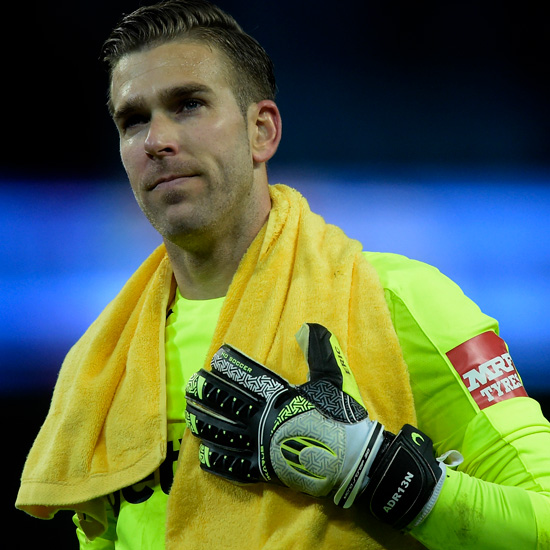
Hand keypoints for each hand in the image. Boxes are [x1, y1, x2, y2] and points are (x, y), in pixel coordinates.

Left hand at [185, 323, 444, 529]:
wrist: (353, 461)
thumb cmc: (341, 417)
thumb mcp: (333, 378)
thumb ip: (319, 351)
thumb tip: (307, 326)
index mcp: (280, 397)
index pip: (249, 378)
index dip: (231, 368)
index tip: (215, 359)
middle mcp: (265, 420)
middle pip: (229, 405)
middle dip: (209, 394)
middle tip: (191, 385)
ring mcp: (262, 446)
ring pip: (226, 434)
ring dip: (206, 424)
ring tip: (190, 417)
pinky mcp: (266, 470)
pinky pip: (236, 466)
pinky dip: (220, 462)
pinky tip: (204, 456)